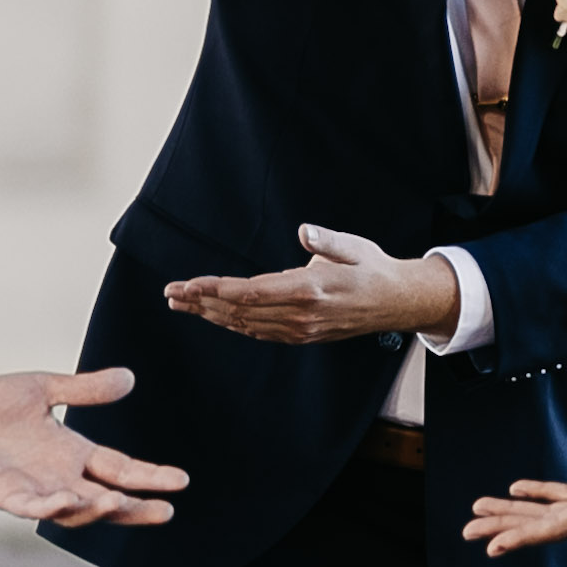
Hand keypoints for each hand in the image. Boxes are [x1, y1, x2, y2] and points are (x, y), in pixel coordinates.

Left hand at [0, 363, 191, 530]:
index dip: (150, 476)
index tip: (182, 481)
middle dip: (135, 508)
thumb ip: (85, 389)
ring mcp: (33, 488)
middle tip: (165, 512)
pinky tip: (67, 499)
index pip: (120, 469)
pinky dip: (49, 506)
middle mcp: (59, 476)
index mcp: (72, 453)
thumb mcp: (45, 389)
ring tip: (117, 501)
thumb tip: (129, 378)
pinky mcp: (3, 494)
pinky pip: (31, 507)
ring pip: (73, 511)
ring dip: (95, 509)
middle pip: (106, 500)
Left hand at [157, 224, 465, 348]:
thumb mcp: (354, 247)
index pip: (251, 293)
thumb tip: (303, 232)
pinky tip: (213, 316)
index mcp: (310, 290)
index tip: (189, 284)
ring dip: (210, 315)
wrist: (397, 303)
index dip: (216, 290)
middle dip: (201, 302)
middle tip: (170, 294)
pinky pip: (258, 331)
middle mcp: (300, 315)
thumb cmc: (373, 268)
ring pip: (245, 324)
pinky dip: (231, 324)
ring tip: (180, 304)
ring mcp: (300, 329)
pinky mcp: (301, 334)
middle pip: (240, 311)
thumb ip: (326, 241)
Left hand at [460, 420, 566, 555]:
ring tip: (480, 511)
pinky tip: (521, 488)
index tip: (491, 545)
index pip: (558, 525)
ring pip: (551, 512)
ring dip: (516, 512)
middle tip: (468, 529)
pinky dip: (542, 494)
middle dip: (505, 525)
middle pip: (544, 524)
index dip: (523, 534)